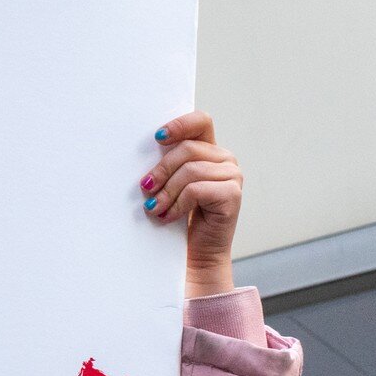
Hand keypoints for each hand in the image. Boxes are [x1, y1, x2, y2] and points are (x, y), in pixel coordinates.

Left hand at [140, 111, 240, 297]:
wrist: (193, 254)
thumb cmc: (177, 215)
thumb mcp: (169, 183)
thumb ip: (166, 162)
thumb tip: (142, 147)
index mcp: (210, 149)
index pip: (201, 121)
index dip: (180, 124)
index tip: (157, 138)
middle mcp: (225, 159)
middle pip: (188, 149)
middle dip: (161, 169)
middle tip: (145, 188)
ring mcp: (233, 176)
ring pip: (191, 170)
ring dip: (166, 191)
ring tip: (154, 207)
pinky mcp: (233, 195)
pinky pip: (197, 189)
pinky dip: (177, 203)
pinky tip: (168, 216)